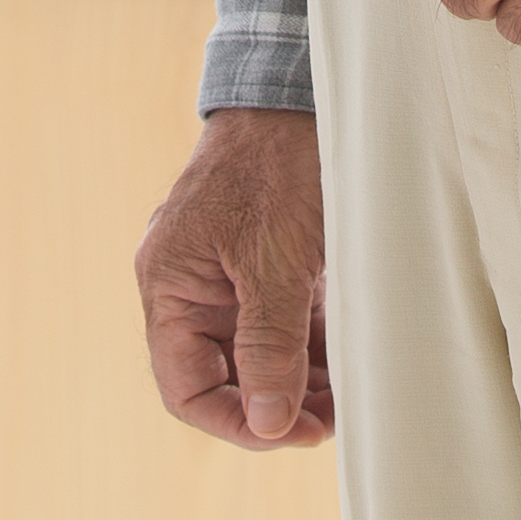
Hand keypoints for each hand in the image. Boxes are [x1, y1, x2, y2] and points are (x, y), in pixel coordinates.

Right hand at [135, 107, 331, 449]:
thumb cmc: (277, 163)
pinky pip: (283, 323)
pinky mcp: (267, 262)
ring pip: (260, 354)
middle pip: (225, 377)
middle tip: (331, 420)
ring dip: (301, 381)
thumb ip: (268, 345)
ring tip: (348, 396)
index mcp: (171, 286)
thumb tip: (268, 424)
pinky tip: (349, 360)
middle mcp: (192, 286)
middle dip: (277, 406)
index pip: (187, 390)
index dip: (238, 423)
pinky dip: (313, 346)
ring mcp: (229, 275)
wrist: (299, 87)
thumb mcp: (274, 260)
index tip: (293, 433)